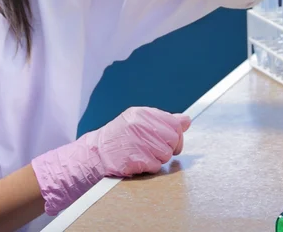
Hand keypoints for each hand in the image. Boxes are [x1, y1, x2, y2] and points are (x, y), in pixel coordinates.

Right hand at [31, 106, 190, 214]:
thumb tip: (186, 120)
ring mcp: (136, 141)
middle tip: (154, 150)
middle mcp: (140, 125)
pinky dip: (149, 167)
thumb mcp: (139, 122)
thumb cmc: (120, 138)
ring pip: (165, 155)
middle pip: (172, 140)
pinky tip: (137, 162)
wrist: (96, 153)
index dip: (175, 135)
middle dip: (167, 148)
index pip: (174, 123)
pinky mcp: (133, 158)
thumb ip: (164, 121)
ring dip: (157, 159)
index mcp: (142, 113)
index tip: (168, 140)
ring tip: (142, 155)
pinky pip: (154, 166)